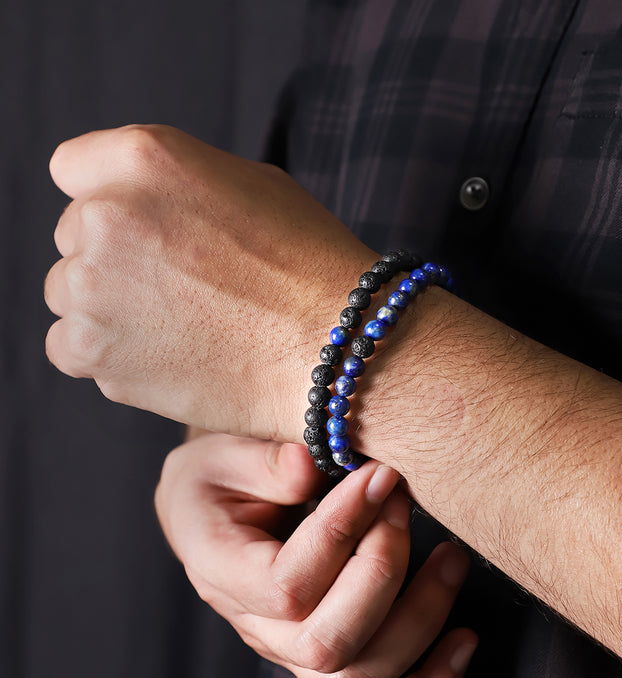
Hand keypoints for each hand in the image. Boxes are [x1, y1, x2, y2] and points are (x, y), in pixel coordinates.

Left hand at [44, 124, 376, 438]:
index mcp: (146, 157)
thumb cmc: (310, 265)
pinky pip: (70, 346)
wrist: (332, 348)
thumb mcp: (254, 186)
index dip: (110, 197)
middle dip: (118, 257)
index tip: (142, 227)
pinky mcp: (92, 352)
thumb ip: (180, 182)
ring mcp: (92, 286)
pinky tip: (165, 356)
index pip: (75, 168)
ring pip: (70, 292)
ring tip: (181, 326)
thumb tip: (144, 202)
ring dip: (111, 307)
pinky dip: (109, 354)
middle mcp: (105, 214)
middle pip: (75, 234)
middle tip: (181, 287)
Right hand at [155, 432, 477, 677]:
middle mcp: (257, 628)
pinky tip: (463, 640)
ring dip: (419, 617)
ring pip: (359, 677)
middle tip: (402, 501)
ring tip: (450, 555)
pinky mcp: (328, 656)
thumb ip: (262, 462)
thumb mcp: (221, 454)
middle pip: (329, 642)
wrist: (213, 508)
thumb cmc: (218, 478)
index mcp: (223, 574)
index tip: (377, 476)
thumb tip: (310, 467)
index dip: (342, 532)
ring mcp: (294, 651)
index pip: (288, 584)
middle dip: (384, 569)